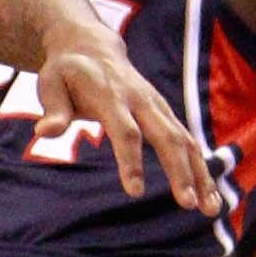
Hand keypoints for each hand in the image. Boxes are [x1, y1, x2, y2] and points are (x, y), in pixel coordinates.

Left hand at [36, 23, 214, 210]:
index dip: (131, 160)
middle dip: (180, 171)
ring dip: (201, 174)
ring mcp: (158, 106)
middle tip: (187, 204)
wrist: (92, 47)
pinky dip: (202, 167)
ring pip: (186, 141)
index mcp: (112, 96)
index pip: (126, 131)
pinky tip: (209, 195)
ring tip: (211, 209)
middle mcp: (142, 101)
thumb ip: (54, 110)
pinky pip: (188, 141)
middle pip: (167, 138)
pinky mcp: (166, 113)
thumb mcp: (50, 84)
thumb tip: (44, 133)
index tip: (134, 191)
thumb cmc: (66, 71)